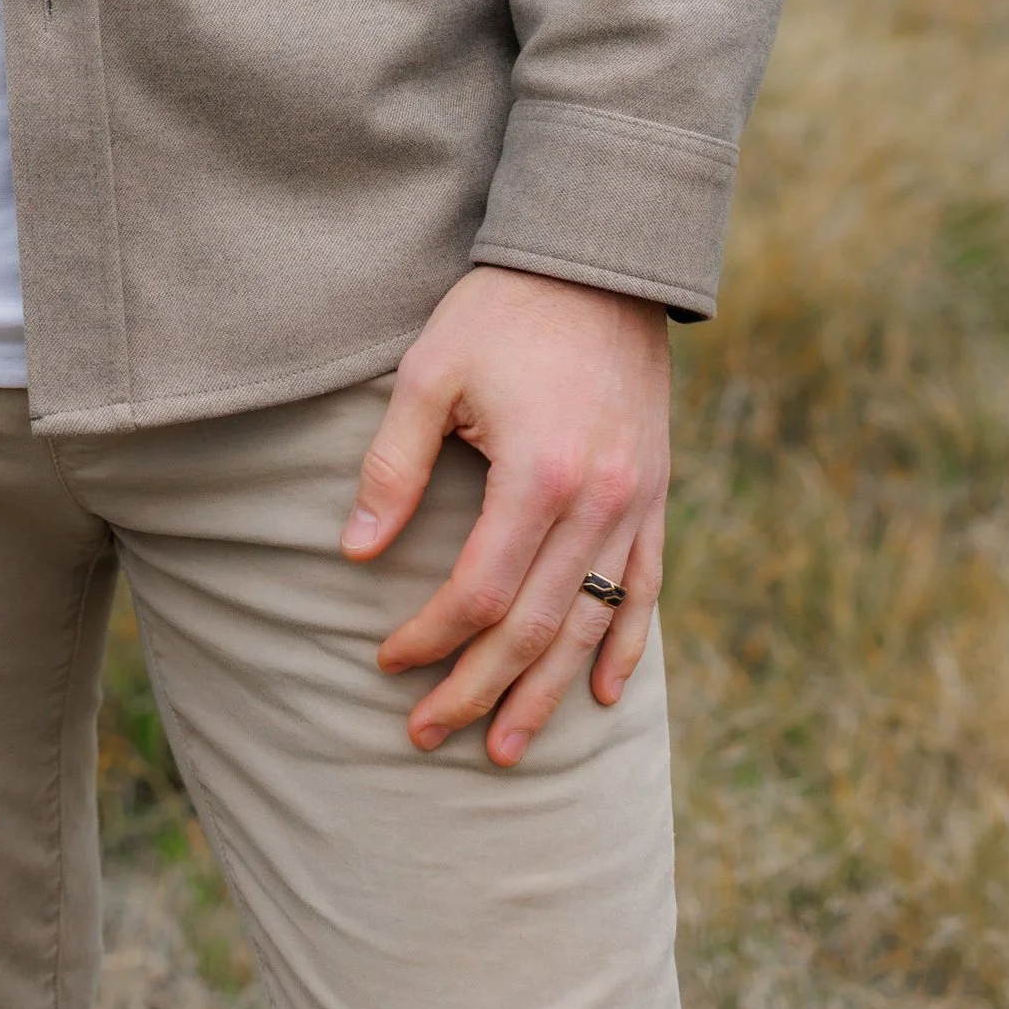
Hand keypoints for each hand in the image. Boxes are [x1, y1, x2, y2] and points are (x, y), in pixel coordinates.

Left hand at [341, 266, 668, 766]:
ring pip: (590, 624)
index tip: (385, 660)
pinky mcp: (656, 492)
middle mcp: (598, 503)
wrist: (597, 259)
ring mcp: (635, 503)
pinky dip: (625, 647)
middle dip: (478, 689)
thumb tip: (353, 554)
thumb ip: (393, 465)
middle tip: (428, 734)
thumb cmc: (500, 310)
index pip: (478, 591)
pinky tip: (605, 696)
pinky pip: (645, 589)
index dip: (429, 637)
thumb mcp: (430, 372)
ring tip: (506, 749)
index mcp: (539, 474)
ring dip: (547, 693)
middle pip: (534, 627)